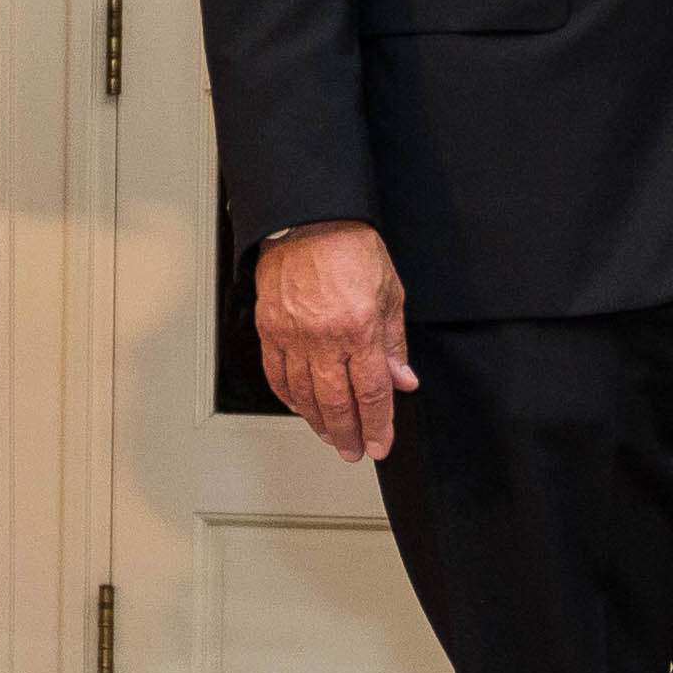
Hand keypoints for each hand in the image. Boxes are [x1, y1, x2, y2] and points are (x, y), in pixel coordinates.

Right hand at [254, 221, 416, 463]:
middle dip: (347, 434)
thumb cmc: (350, 247)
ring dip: (318, 422)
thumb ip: (394, 344)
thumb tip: (402, 381)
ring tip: (331, 436)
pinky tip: (301, 408)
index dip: (377, 425)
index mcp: (360, 328)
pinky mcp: (270, 328)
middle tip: (353, 452)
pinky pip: (277, 375)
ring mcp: (292, 335)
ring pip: (304, 395)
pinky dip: (289, 398)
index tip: (379, 444)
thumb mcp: (390, 293)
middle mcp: (323, 337)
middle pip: (336, 403)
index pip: (371, 392)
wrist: (309, 220)